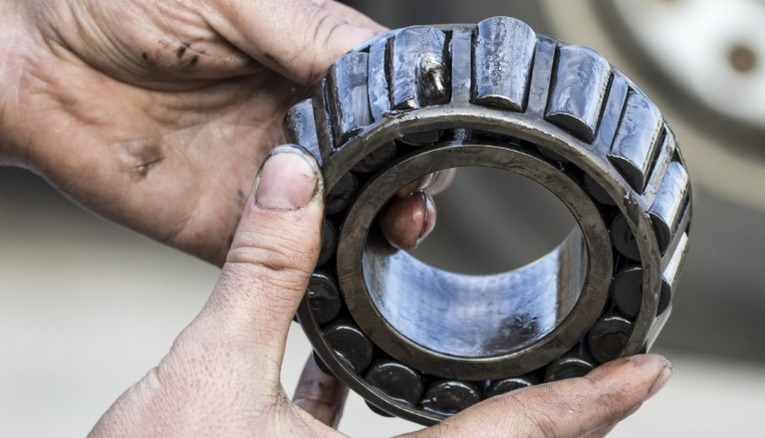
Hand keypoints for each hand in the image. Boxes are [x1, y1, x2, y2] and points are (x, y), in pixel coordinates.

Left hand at [0, 0, 441, 263]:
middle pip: (372, 166)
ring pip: (337, 216)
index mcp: (303, 66)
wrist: (33, 60)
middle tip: (414, 202)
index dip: (412, 128)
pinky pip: (277, 254)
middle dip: (403, 187)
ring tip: (392, 229)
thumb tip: (382, 63)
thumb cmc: (117, 2)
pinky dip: (311, 265)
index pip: (382, 103)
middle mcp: (292, 124)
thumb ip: (310, 34)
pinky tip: (338, 261)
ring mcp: (261, 177)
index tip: (429, 149)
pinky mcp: (222, 223)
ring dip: (371, 229)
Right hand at [90, 147, 671, 436]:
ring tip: (519, 371)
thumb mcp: (203, 377)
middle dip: (561, 415)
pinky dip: (381, 411)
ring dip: (488, 413)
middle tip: (608, 373)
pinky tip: (350, 373)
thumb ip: (261, 273)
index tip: (646, 372)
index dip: (591, 403)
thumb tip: (292, 182)